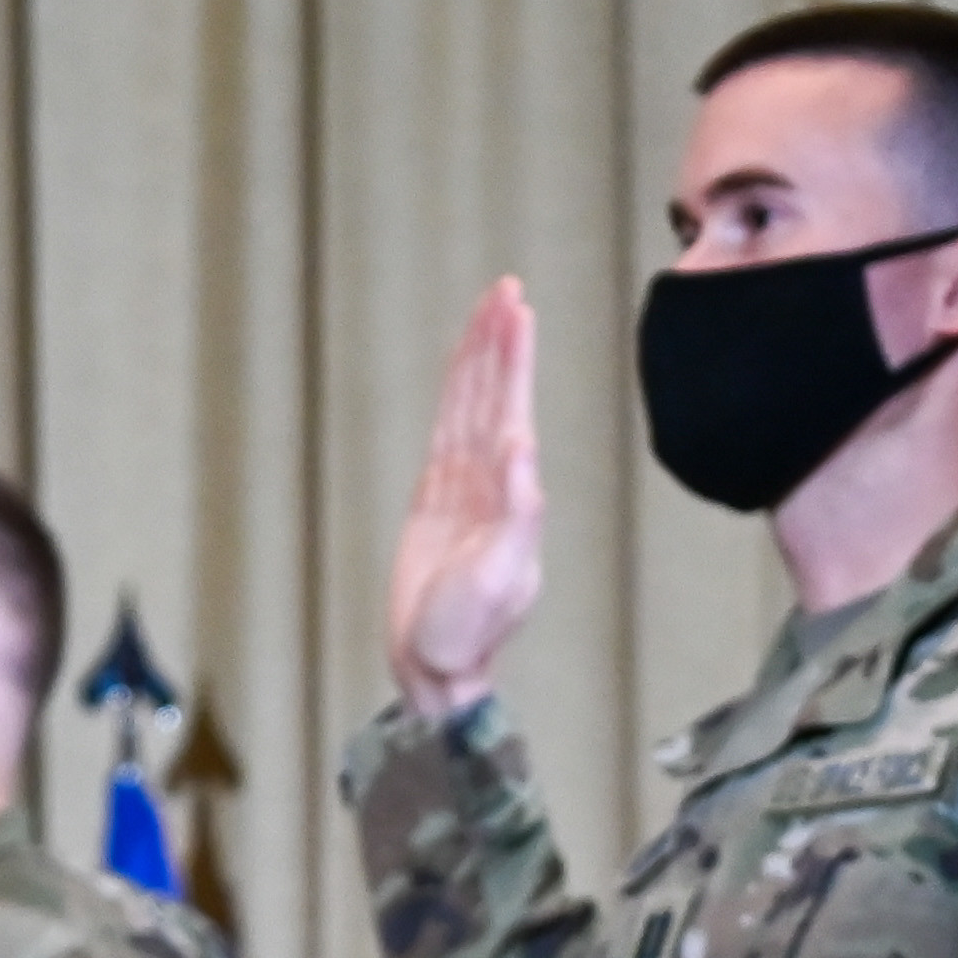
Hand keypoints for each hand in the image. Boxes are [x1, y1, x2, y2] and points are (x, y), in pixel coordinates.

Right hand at [388, 280, 545, 721]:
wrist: (436, 668)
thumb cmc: (470, 633)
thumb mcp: (502, 577)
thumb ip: (517, 515)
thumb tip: (522, 448)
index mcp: (510, 494)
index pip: (511, 409)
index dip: (512, 359)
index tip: (517, 310)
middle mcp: (490, 483)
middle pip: (491, 396)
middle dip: (498, 343)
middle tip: (505, 289)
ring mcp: (462, 488)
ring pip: (469, 407)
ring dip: (480, 361)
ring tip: (489, 311)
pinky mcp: (434, 500)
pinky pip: (445, 434)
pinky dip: (453, 398)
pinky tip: (460, 371)